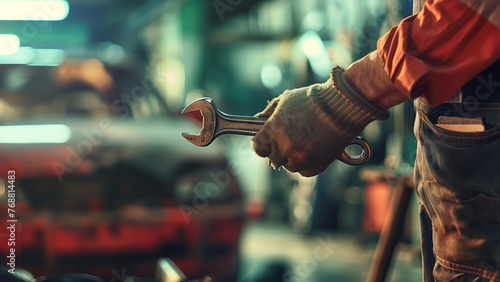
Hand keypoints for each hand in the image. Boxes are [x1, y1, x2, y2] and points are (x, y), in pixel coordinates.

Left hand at [252, 67, 389, 176]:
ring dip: (293, 158)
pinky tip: (313, 149)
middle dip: (278, 151)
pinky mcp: (316, 165)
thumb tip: (258, 120)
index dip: (262, 145)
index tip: (266, 143)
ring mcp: (300, 158)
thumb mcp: (285, 99)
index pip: (258, 148)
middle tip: (289, 140)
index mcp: (273, 130)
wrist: (342, 105)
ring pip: (289, 166)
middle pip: (273, 159)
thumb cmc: (313, 99)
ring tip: (304, 143)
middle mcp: (284, 147)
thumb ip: (269, 112)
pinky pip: (304, 171)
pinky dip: (307, 163)